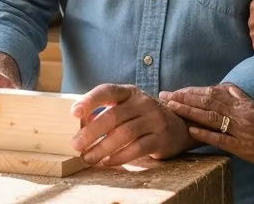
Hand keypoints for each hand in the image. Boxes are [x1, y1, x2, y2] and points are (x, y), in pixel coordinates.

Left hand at [70, 84, 194, 165]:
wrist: (179, 126)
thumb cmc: (142, 117)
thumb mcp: (127, 108)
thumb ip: (106, 113)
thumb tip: (81, 127)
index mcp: (129, 92)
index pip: (107, 91)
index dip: (89, 100)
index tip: (74, 112)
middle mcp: (142, 102)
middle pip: (113, 116)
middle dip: (91, 132)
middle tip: (76, 144)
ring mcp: (154, 119)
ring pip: (124, 134)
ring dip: (103, 148)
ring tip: (88, 158)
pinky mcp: (161, 138)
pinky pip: (138, 148)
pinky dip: (120, 156)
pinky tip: (107, 162)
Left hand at [161, 84, 253, 170]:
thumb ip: (242, 98)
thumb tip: (228, 87)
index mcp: (242, 104)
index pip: (212, 93)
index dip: (192, 91)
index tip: (175, 90)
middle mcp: (240, 114)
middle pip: (207, 102)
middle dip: (184, 98)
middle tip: (164, 95)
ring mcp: (241, 130)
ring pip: (211, 117)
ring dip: (190, 111)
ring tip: (172, 107)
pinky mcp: (244, 147)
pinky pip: (222, 139)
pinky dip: (206, 133)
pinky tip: (192, 130)